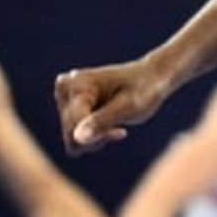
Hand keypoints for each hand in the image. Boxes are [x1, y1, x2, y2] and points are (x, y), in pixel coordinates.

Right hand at [55, 53, 182, 152]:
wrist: (150, 78)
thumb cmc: (144, 89)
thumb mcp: (128, 107)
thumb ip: (102, 121)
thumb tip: (77, 138)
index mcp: (78, 85)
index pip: (75, 128)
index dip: (99, 136)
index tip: (122, 131)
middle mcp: (66, 87)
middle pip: (71, 135)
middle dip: (96, 137)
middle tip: (117, 127)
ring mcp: (66, 96)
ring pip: (72, 138)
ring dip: (95, 138)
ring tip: (114, 125)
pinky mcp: (69, 105)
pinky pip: (75, 136)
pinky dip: (93, 136)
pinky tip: (110, 125)